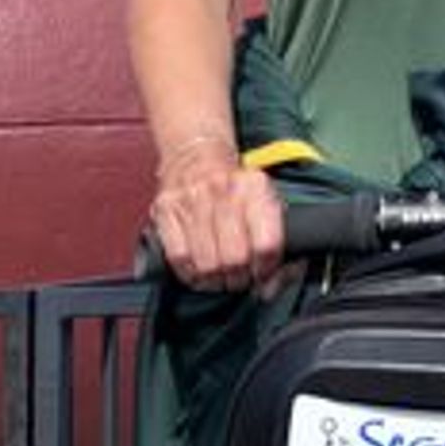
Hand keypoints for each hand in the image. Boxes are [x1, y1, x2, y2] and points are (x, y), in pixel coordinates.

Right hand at [144, 135, 286, 295]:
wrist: (196, 156)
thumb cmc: (236, 189)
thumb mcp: (266, 203)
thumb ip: (278, 247)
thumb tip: (269, 288)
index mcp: (255, 187)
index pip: (267, 244)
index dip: (266, 268)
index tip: (262, 272)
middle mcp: (223, 190)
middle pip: (236, 258)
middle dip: (239, 278)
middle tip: (239, 278)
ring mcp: (191, 199)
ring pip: (207, 264)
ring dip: (216, 280)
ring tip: (220, 277)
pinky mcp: (166, 210)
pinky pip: (180, 259)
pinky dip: (191, 274)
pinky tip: (199, 271)